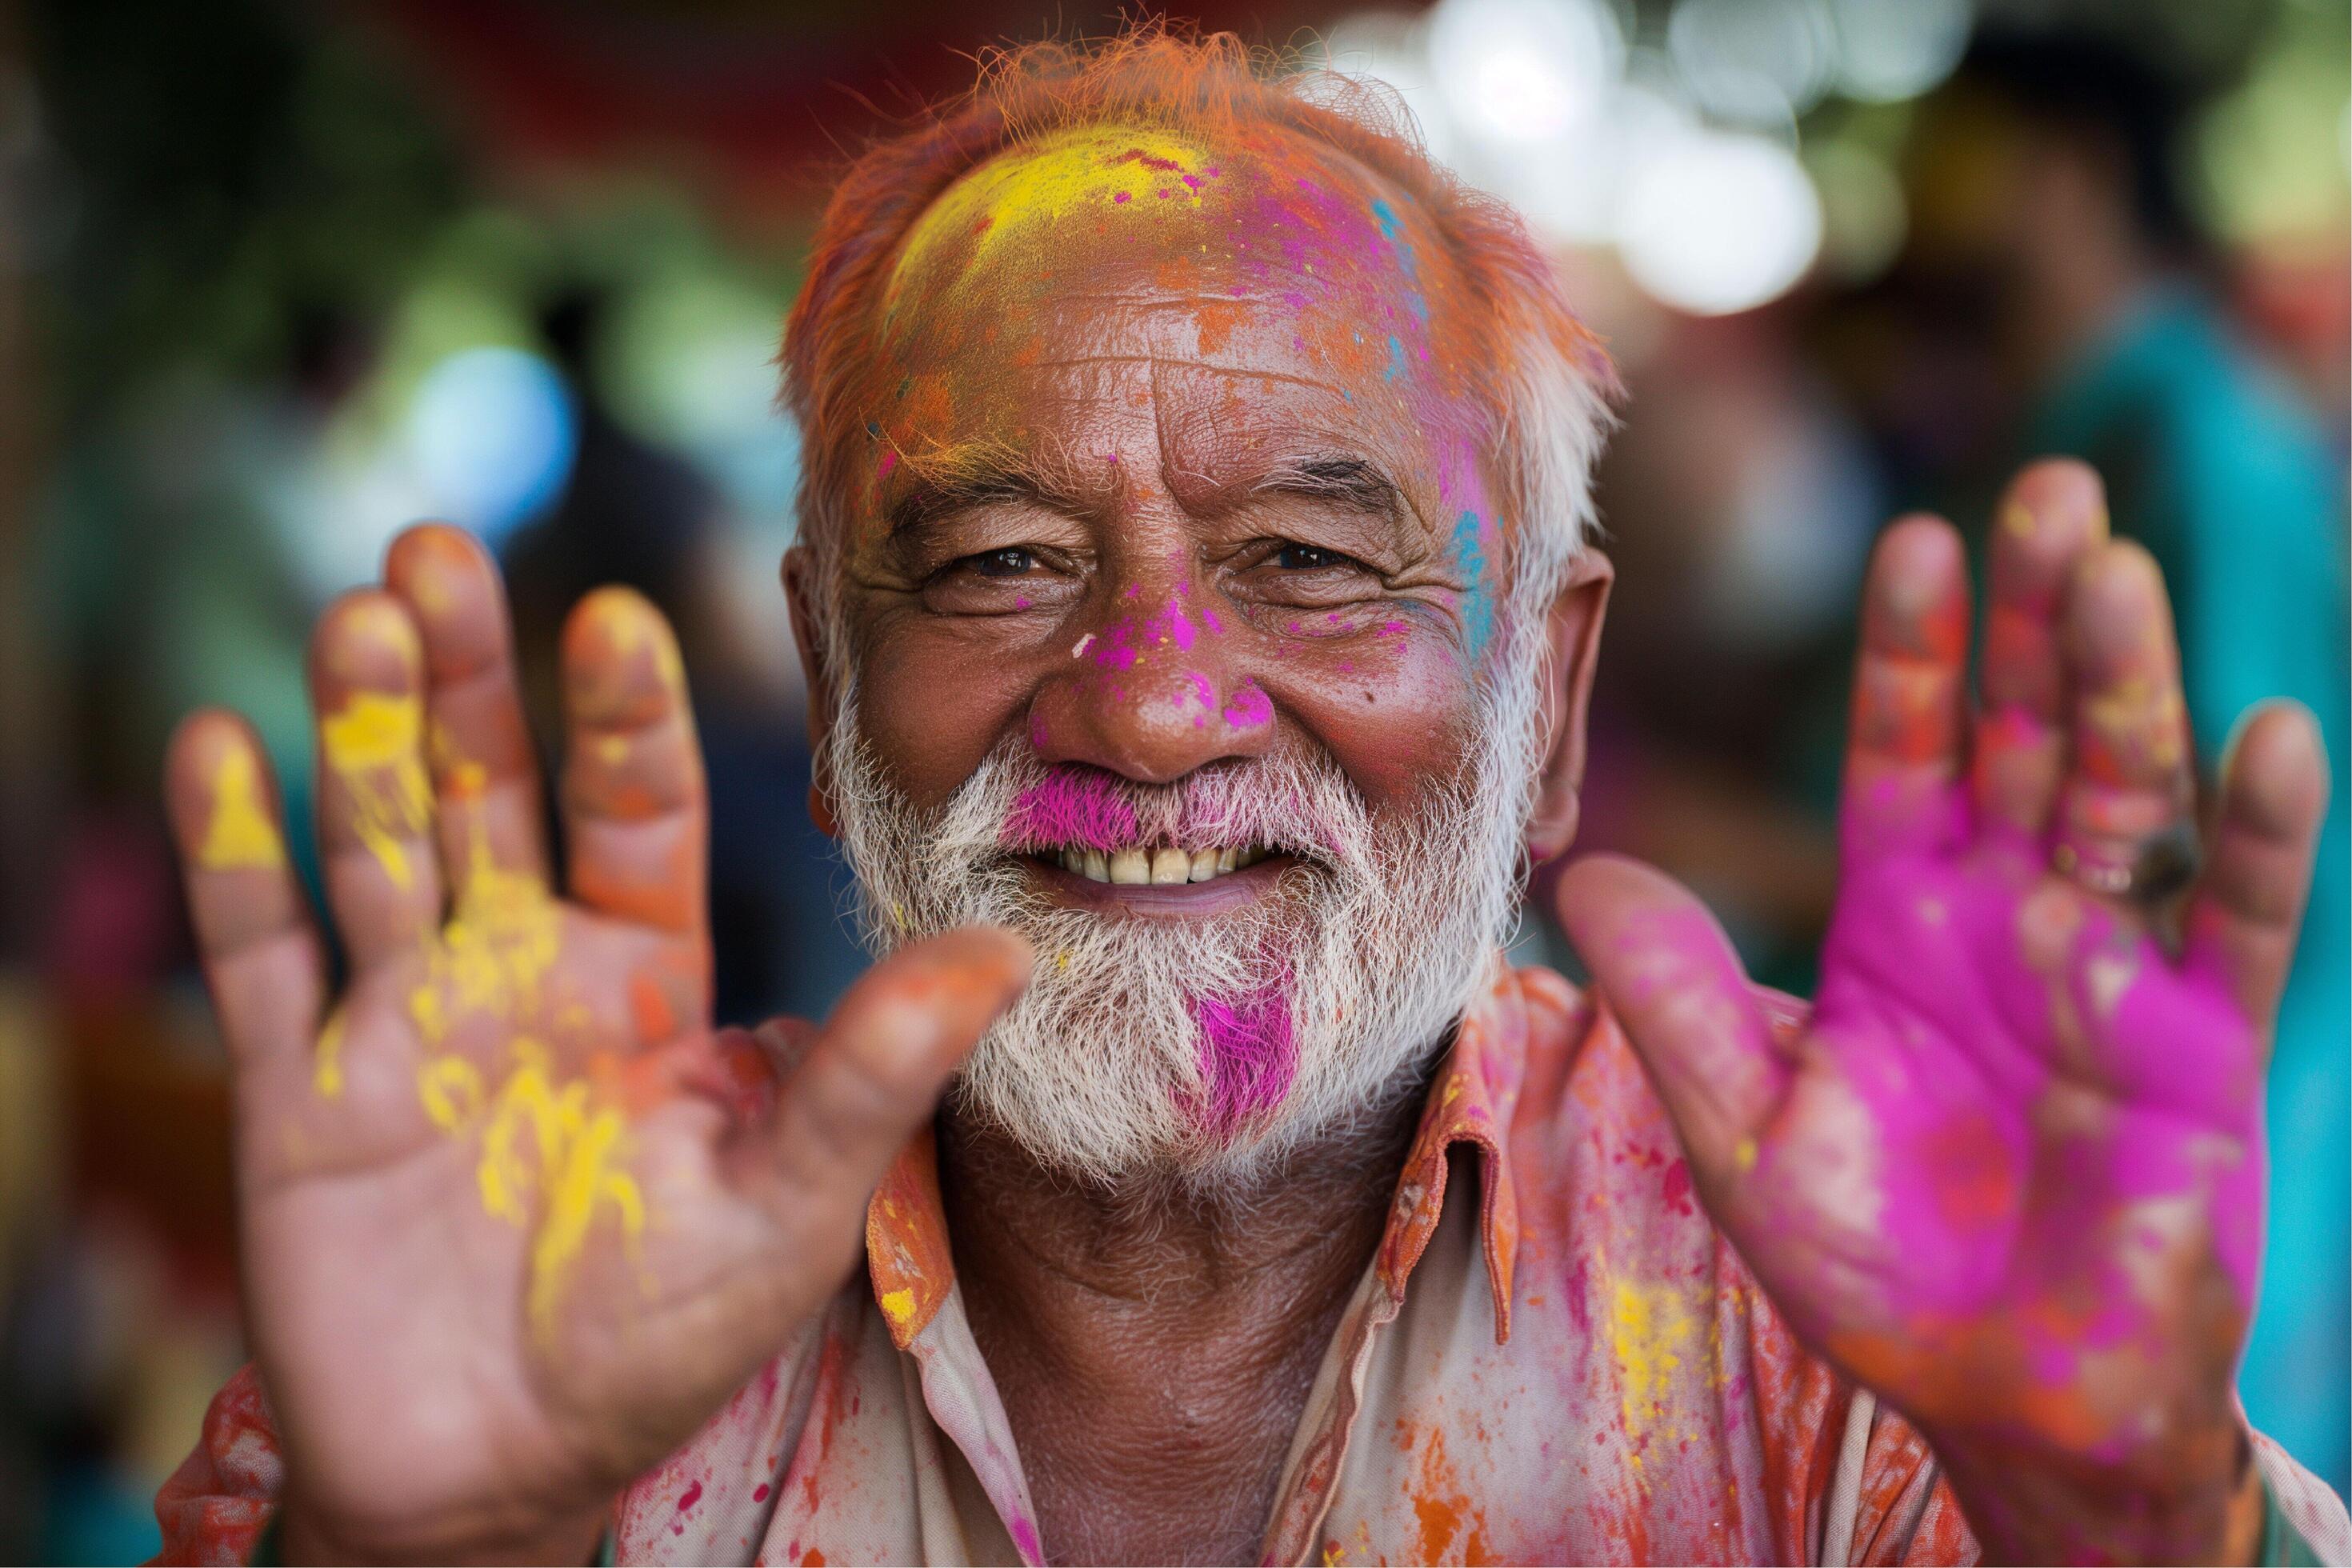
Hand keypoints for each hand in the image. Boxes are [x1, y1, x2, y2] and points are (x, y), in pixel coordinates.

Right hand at [165, 526, 1030, 1563]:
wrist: (499, 1465)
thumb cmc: (664, 1334)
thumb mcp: (789, 1200)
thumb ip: (875, 1071)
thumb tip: (1011, 953)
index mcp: (638, 974)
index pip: (635, 811)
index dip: (624, 720)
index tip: (617, 617)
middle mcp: (516, 968)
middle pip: (486, 790)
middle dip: (469, 678)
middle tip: (439, 549)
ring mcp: (399, 1018)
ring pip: (373, 842)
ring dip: (361, 732)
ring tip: (361, 615)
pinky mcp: (294, 1088)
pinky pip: (259, 954)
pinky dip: (233, 857)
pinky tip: (216, 747)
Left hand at [1558, 461, 2326, 1562]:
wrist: (1991, 1395)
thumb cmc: (1866, 1264)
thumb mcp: (1745, 1129)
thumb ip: (1676, 1001)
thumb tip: (1588, 869)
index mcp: (1902, 916)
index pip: (1905, 753)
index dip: (1910, 655)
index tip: (1914, 541)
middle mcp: (2012, 913)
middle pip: (2027, 737)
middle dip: (2032, 622)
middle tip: (2046, 490)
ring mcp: (2117, 967)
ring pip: (2130, 796)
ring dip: (2128, 686)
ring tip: (2113, 571)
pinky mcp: (2208, 1044)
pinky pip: (2240, 923)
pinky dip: (2259, 833)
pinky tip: (2275, 735)